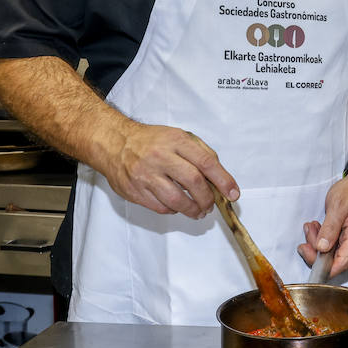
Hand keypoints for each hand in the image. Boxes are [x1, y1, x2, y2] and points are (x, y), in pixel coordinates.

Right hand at [102, 124, 239, 218]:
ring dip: (192, 210)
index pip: (206, 162)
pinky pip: (160, 207)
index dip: (223, 180)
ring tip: (199, 211)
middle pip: (193, 182)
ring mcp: (145, 175)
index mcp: (175, 141)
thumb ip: (201, 153)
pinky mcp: (134, 191)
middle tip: (211, 205)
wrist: (114, 143)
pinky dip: (173, 210)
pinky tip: (177, 206)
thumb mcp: (179, 136)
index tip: (233, 193)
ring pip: (176, 200)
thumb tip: (220, 178)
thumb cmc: (151, 141)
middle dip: (207, 198)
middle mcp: (160, 157)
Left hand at [296, 164, 347, 277]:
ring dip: (316, 243)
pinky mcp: (345, 236)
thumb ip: (330, 227)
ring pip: (330, 253)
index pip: (342, 263)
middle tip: (308, 234)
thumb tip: (322, 247)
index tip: (310, 257)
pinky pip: (331, 244)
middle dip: (316, 251)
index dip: (325, 267)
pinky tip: (317, 227)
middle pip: (334, 260)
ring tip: (311, 226)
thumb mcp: (338, 205)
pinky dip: (321, 238)